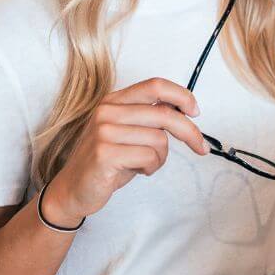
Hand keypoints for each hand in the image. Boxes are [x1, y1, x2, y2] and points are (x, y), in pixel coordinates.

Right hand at [42, 77, 208, 224]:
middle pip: (164, 114)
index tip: (195, 111)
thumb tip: (185, 109)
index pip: (155, 85)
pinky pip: (149, 157)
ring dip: (161, 157)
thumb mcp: (128, 133)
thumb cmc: (107, 161)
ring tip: (145, 164)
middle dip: (189, 132)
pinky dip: (151, 167)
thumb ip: (150, 118)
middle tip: (200, 147)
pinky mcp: (105, 153)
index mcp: (114, 100)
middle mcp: (107, 111)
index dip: (182, 95)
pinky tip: (137, 170)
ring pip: (159, 139)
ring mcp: (104, 131)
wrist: (73, 188)